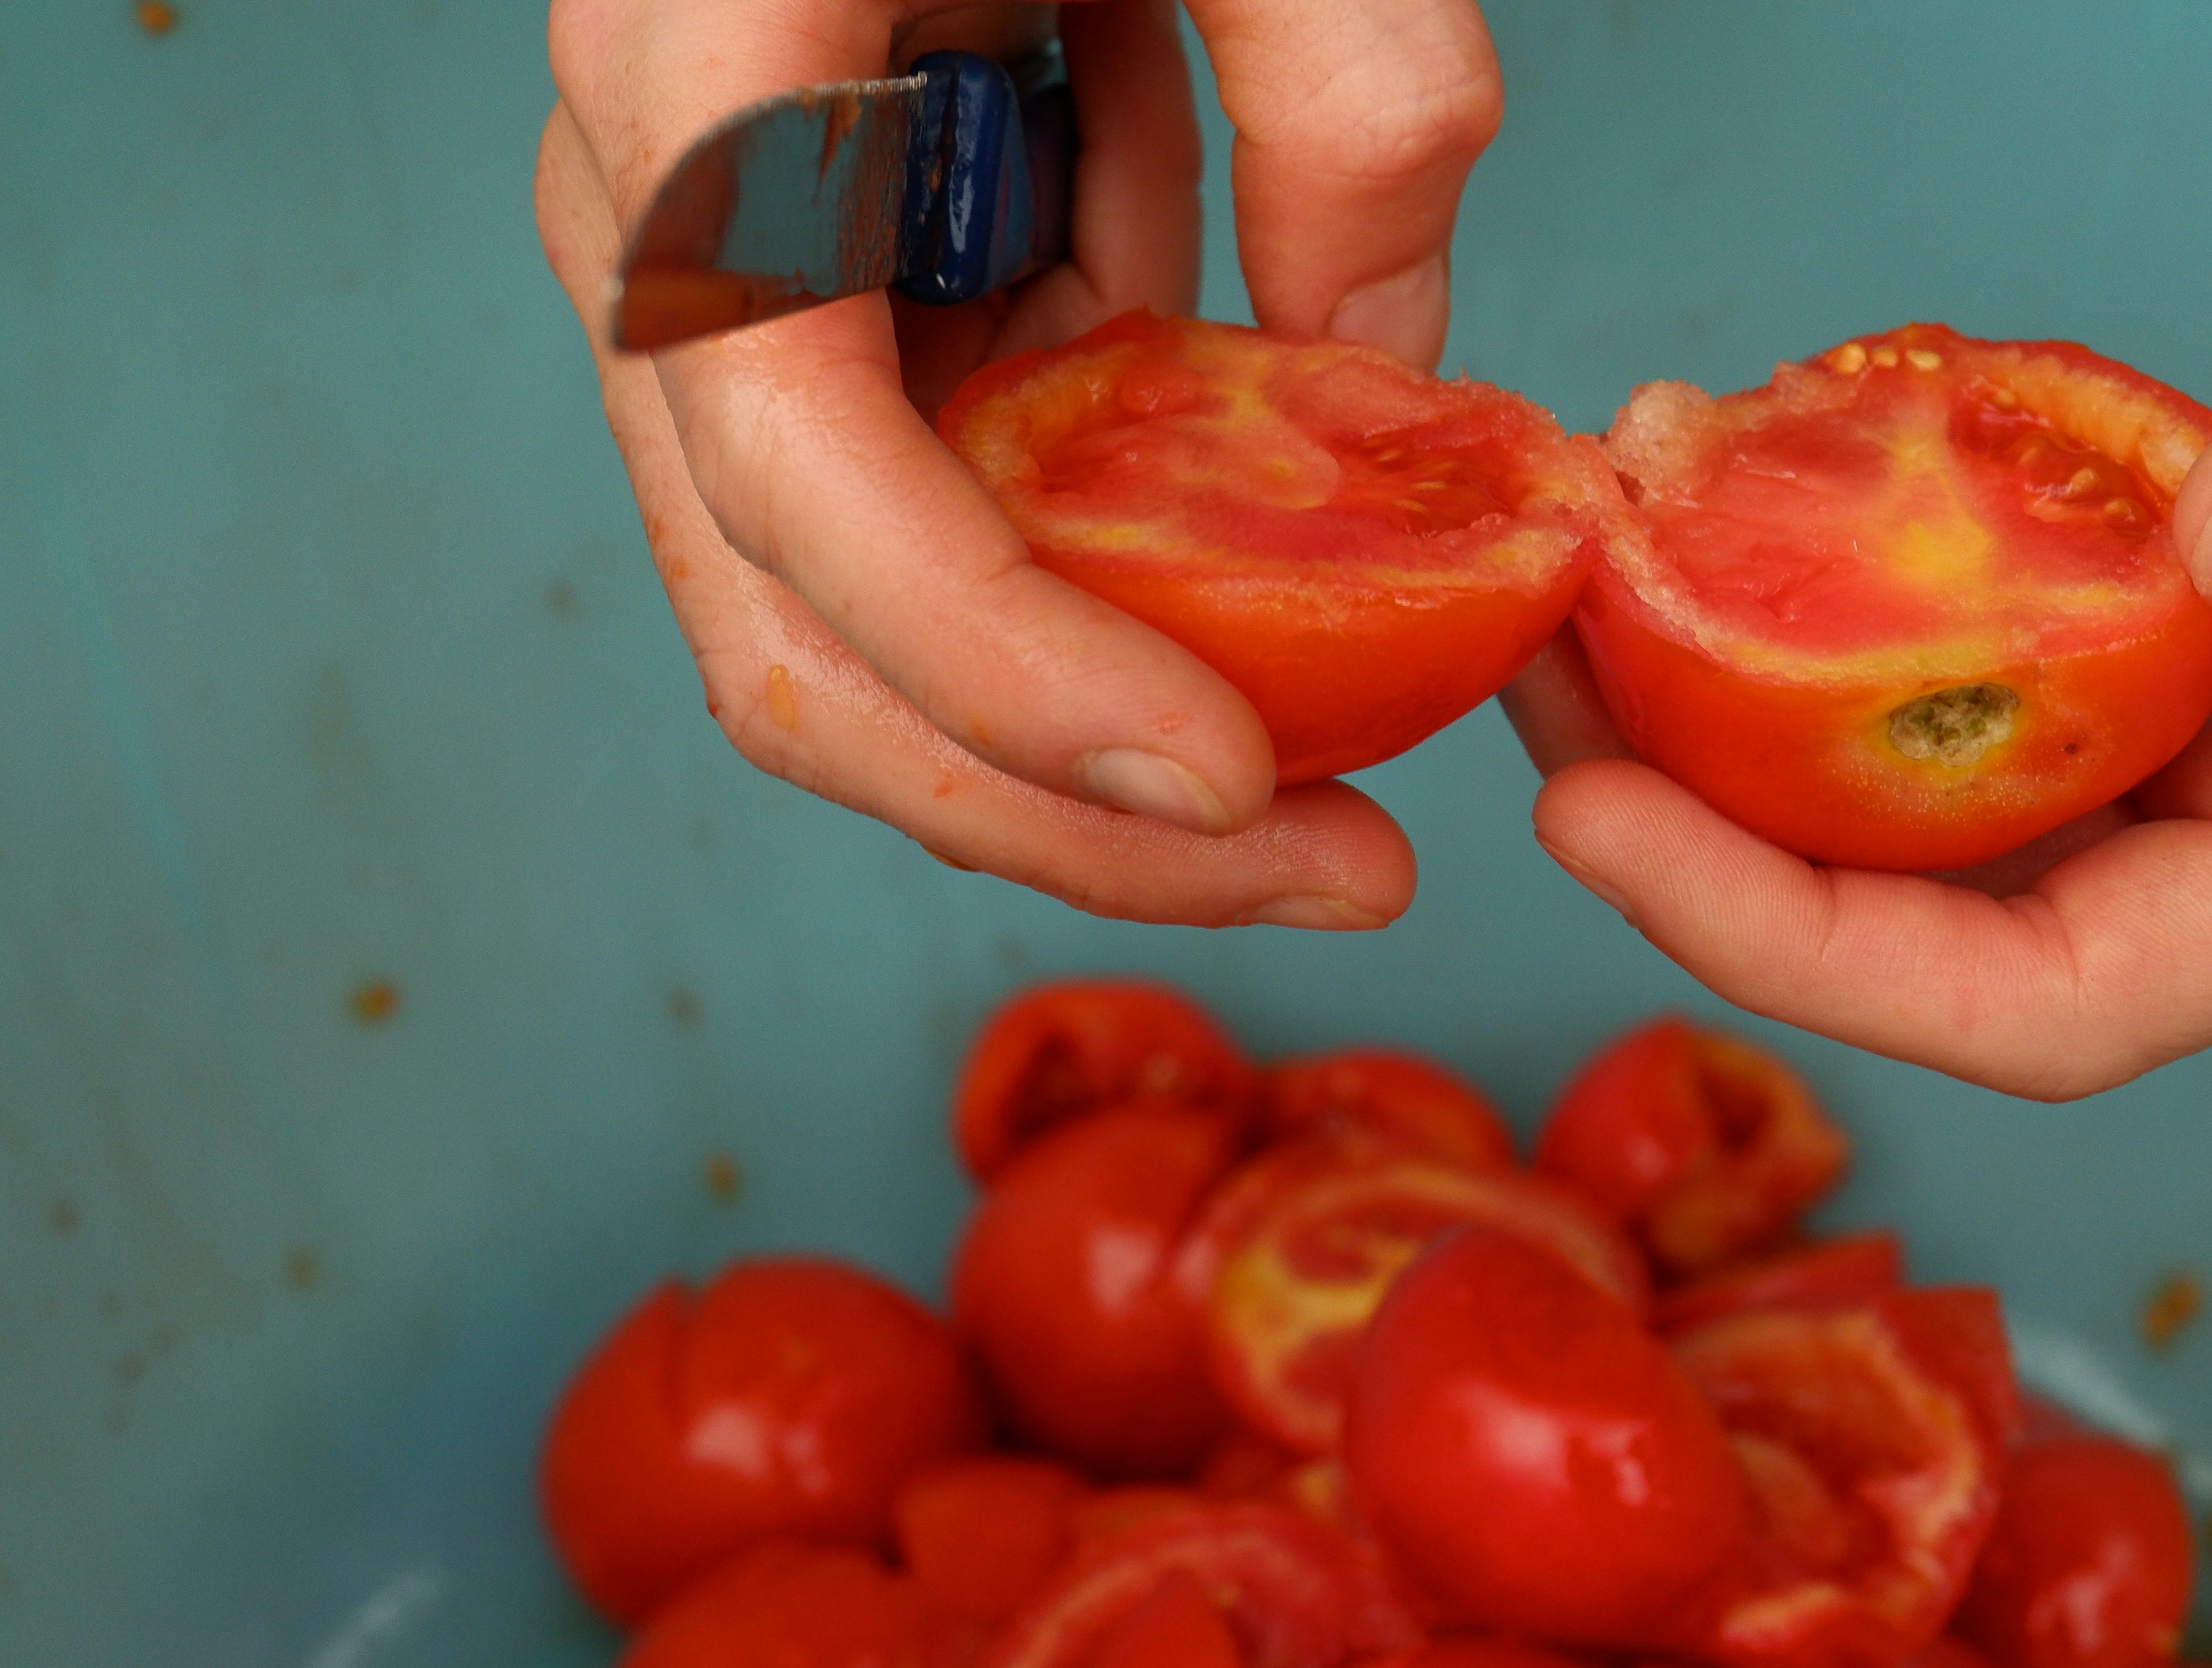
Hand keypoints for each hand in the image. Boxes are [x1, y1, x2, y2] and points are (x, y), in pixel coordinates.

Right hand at [536, 0, 1501, 926]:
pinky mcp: (826, 294)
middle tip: (1344, 870)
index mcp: (702, 90)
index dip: (1007, 676)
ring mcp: (729, 276)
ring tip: (1373, 754)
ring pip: (881, 610)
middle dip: (1074, 804)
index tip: (1239, 780)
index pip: (800, 474)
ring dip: (1120, 704)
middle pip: (808, 635)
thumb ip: (1346, 93)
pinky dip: (1123, 536)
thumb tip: (1385, 393)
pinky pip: (961, 485)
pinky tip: (1278, 517)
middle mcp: (662, 218)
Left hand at [1514, 0, 2211, 1095]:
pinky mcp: (2177, 587)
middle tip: (1538, 721)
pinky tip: (1706, 520)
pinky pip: (1960, 660)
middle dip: (1731, 860)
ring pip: (1945, 809)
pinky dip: (1815, 612)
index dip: (1830, 961)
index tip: (1614, 837)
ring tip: (1578, 615)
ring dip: (1742, 740)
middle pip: (1970, 934)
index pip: (2085, 994)